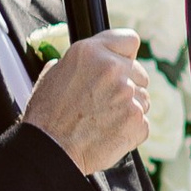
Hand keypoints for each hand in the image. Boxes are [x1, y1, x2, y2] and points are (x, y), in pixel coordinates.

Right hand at [22, 28, 149, 176]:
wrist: (51, 150)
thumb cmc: (47, 115)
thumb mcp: (54, 74)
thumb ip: (80, 62)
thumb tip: (92, 58)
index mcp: (91, 52)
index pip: (129, 40)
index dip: (124, 55)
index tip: (121, 65)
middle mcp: (113, 69)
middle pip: (139, 72)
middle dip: (127, 84)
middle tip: (104, 101)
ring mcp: (128, 95)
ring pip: (143, 97)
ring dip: (129, 107)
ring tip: (103, 119)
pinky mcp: (137, 120)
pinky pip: (142, 122)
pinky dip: (130, 129)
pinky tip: (108, 133)